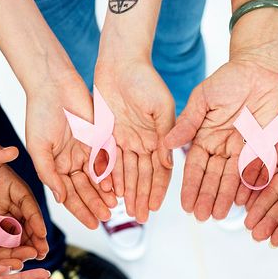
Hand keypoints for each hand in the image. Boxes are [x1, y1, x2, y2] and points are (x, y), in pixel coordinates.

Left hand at [0, 134, 48, 259]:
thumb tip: (14, 151)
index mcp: (8, 182)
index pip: (26, 202)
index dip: (35, 218)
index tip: (42, 233)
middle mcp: (4, 198)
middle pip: (23, 221)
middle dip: (34, 237)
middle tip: (42, 254)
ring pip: (10, 232)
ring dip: (20, 247)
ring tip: (29, 262)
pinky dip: (0, 249)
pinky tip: (4, 262)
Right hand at [25, 75, 117, 228]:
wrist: (53, 85)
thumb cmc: (39, 114)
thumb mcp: (39, 149)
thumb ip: (49, 175)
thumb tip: (60, 199)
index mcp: (57, 166)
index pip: (70, 194)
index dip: (80, 210)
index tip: (92, 224)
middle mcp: (73, 161)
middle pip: (86, 189)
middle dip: (95, 204)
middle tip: (106, 217)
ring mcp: (87, 150)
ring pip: (99, 178)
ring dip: (105, 193)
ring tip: (113, 207)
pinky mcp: (100, 138)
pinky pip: (108, 160)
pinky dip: (111, 174)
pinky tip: (116, 186)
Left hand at [94, 60, 174, 222]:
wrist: (120, 61)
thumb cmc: (145, 79)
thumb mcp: (161, 108)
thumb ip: (166, 135)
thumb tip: (170, 162)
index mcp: (160, 137)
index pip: (161, 170)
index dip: (159, 189)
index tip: (156, 207)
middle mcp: (143, 141)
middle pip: (143, 176)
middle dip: (142, 196)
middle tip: (140, 217)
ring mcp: (125, 139)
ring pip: (127, 172)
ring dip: (128, 192)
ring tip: (127, 211)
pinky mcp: (108, 133)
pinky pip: (109, 160)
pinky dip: (111, 177)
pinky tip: (112, 192)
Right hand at [165, 58, 277, 220]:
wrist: (259, 69)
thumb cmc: (228, 79)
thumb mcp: (202, 99)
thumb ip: (188, 123)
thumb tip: (166, 143)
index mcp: (206, 137)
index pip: (196, 167)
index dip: (190, 186)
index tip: (185, 204)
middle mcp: (224, 147)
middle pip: (214, 177)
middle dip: (207, 198)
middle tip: (202, 217)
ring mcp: (244, 149)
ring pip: (233, 178)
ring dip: (226, 197)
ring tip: (219, 215)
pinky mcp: (264, 146)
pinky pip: (256, 170)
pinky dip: (250, 185)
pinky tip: (243, 200)